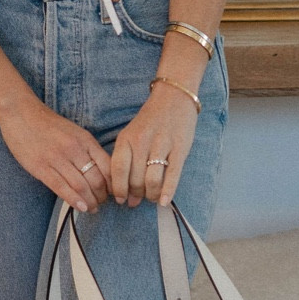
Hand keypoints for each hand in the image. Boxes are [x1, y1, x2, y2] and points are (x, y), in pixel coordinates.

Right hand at [0, 95, 112, 213]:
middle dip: (102, 196)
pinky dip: (74, 200)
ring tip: (92, 208)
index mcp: (85, 140)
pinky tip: (81, 207)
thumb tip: (102, 172)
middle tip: (102, 203)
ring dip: (90, 201)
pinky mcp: (41, 167)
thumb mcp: (75, 132)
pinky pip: (61, 187)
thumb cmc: (49, 125)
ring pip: (80, 186)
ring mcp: (57, 158)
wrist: (21, 114)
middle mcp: (74, 149)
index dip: (113, 183)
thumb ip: (88, 150)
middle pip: (96, 179)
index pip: (107, 166)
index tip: (113, 192)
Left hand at [110, 82, 197, 208]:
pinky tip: (163, 202)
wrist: (173, 98)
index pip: (118, 170)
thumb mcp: (131, 134)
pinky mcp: (180, 149)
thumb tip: (126, 194)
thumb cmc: (150, 121)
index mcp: (126, 138)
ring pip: (152, 180)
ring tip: (151, 198)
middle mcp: (142, 142)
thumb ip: (126, 160)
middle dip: (136, 195)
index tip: (121, 199)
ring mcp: (162, 145)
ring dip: (150, 195)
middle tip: (138, 199)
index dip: (118, 189)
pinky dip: (167, 192)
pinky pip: (172, 175)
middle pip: (135, 179)